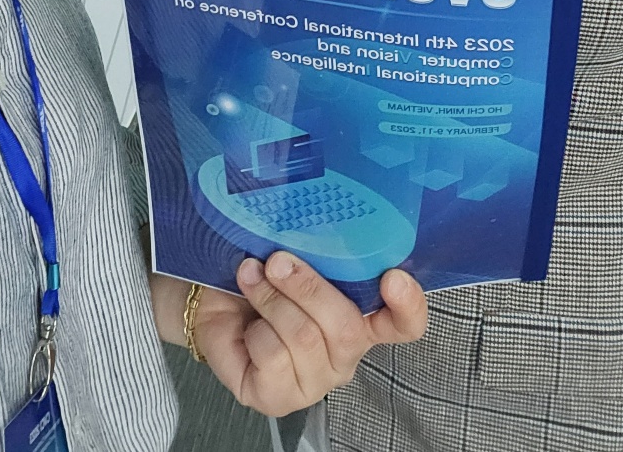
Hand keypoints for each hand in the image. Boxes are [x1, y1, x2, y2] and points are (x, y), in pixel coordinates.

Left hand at [181, 253, 425, 416]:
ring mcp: (314, 380)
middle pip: (348, 329)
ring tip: (251, 278)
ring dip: (272, 300)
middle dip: (309, 287)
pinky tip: (245, 321)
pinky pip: (273, 357)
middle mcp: (344, 353)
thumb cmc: (261, 273)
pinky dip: (254, 327)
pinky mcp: (278, 398)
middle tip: (278, 259)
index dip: (407, 305)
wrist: (215, 301)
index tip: (392, 276)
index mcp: (361, 316)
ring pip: (306, 339)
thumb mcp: (295, 252)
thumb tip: (321, 224)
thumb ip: (318, 248)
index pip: (404, 323)